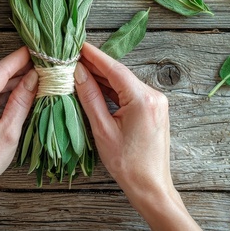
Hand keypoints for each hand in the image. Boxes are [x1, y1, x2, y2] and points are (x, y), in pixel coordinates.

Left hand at [0, 46, 37, 230]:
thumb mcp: (8, 133)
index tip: (39, 48)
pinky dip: (1, 91)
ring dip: (12, 80)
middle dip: (20, 67)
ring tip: (36, 76)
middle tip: (43, 62)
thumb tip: (35, 77)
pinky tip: (18, 91)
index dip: (21, 57)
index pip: (1, 69)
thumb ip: (21, 101)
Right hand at [74, 42, 201, 230]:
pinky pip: (129, 93)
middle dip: (95, 66)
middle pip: (119, 74)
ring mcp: (156, 102)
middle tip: (73, 56)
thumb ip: (90, 98)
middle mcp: (153, 95)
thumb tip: (78, 73)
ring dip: (102, 77)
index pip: (114, 69)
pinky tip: (95, 85)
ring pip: (124, 83)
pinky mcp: (153, 109)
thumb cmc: (127, 164)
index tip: (78, 44)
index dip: (94, 55)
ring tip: (79, 69)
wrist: (151, 186)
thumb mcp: (103, 130)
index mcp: (142, 99)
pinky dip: (112, 89)